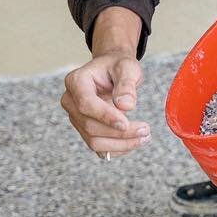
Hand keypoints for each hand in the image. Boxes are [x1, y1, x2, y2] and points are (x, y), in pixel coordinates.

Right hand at [60, 7, 150, 158]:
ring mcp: (76, 118)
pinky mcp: (84, 131)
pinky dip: (118, 149)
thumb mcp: (127, 68)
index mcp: (76, 82)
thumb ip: (127, 84)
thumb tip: (126, 106)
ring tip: (144, 137)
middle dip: (119, 133)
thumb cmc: (118, 67)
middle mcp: (70, 101)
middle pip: (90, 126)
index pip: (86, 104)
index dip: (105, 116)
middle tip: (145, 130)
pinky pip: (99, 148)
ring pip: (94, 141)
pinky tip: (135, 141)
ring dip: (121, 144)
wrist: (112, 72)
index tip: (127, 123)